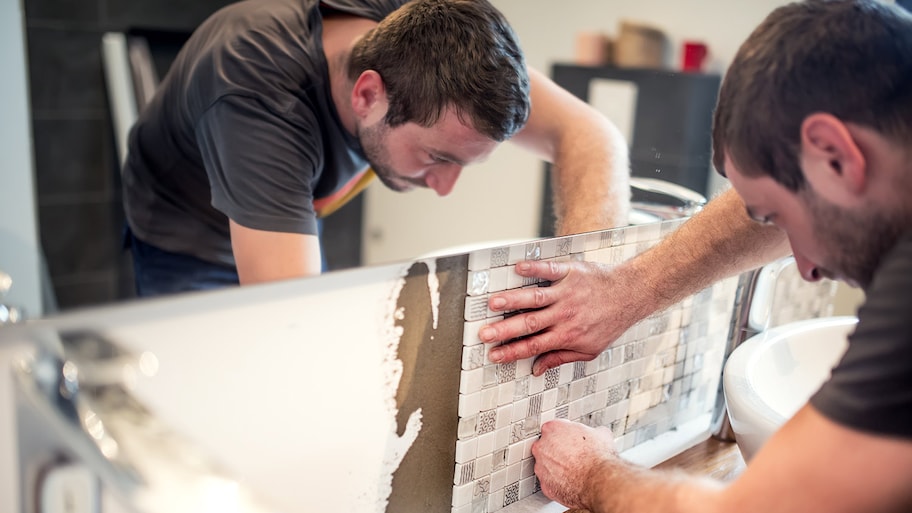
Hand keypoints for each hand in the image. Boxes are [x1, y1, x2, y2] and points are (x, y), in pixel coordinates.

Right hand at [478, 259, 649, 375]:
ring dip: (513, 300)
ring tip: (493, 303)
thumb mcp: (589, 350)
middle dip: (504, 330)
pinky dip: (534, 269)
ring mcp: (566, 293)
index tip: (493, 354)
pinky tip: (518, 268)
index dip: (511, 352)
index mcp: (567, 336)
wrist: (630, 295)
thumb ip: (560, 358)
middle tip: (484, 334)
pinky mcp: (570, 273)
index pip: (533, 346)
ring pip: (534, 298)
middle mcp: (564, 315)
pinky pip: (549, 271)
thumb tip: (536, 369)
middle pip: (529, 324)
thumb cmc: (609, 323)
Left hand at [533, 419, 616, 509]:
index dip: (564, 434)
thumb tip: (597, 434)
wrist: (599, 481)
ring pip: (546, 466)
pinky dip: (558, 483)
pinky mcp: (545, 485)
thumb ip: (592, 432)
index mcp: (552, 429)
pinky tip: (570, 482)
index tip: (571, 439)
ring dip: (556, 468)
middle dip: (557, 450)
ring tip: (573, 470)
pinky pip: (550, 483)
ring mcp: (541, 467)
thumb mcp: (601, 434)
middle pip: (545, 446)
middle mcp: (542, 447)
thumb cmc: (598, 458)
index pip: (553, 428)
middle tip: (572, 455)